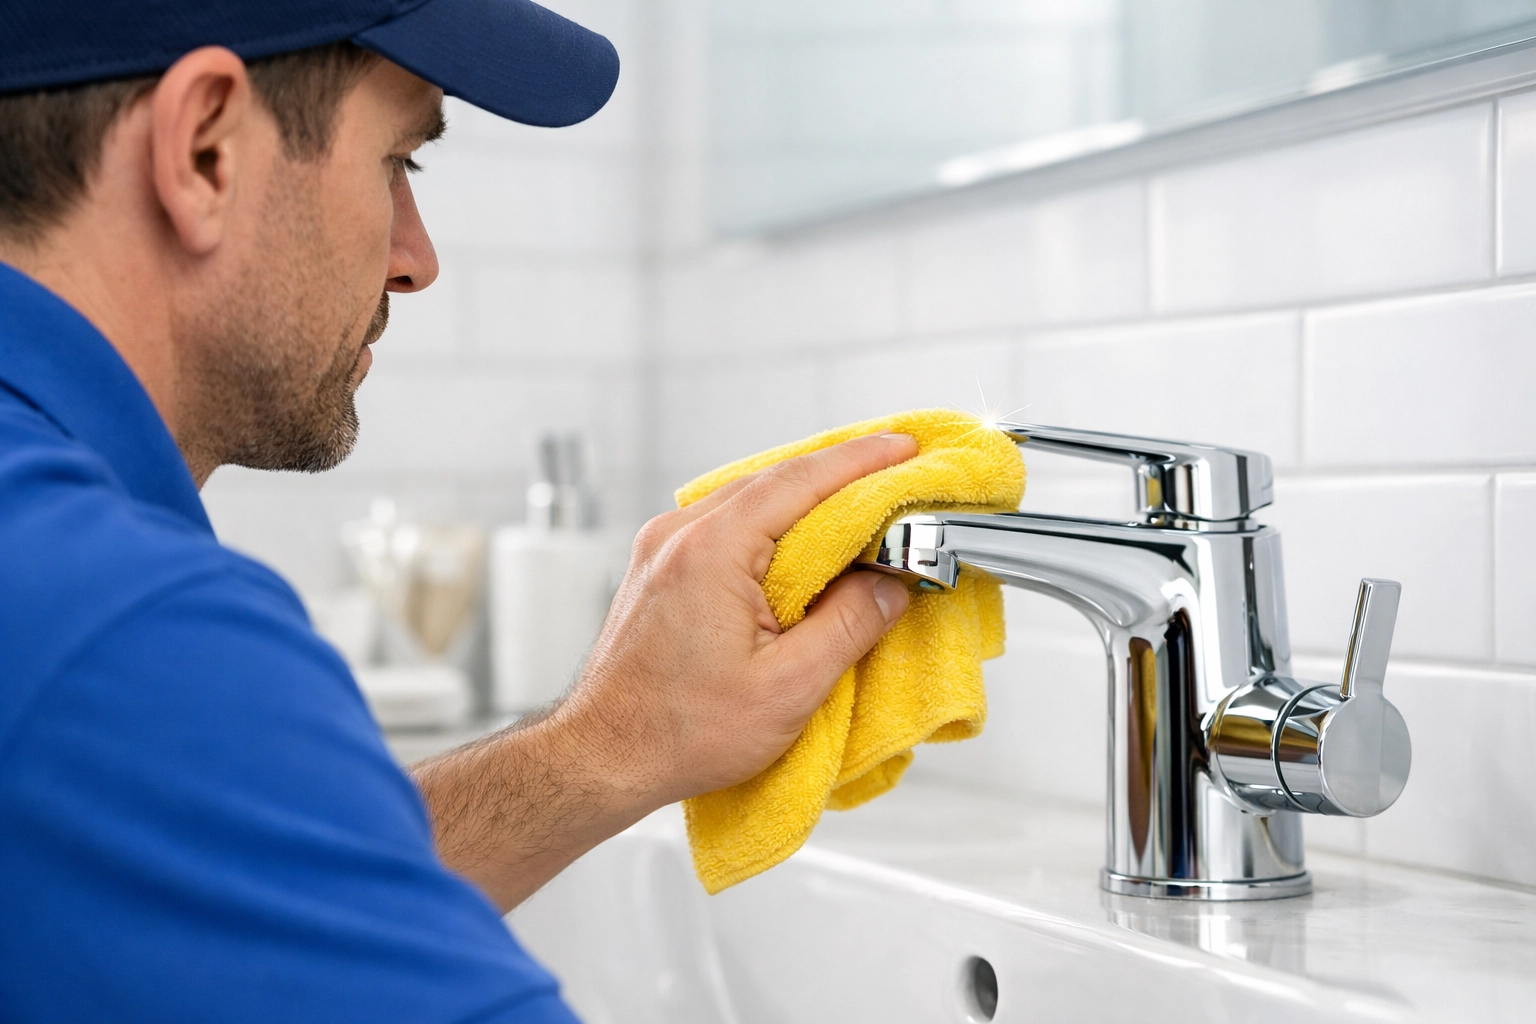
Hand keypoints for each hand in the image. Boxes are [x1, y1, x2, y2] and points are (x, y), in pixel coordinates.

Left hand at [412, 432, 915, 909]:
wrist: (604, 756)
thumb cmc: (679, 733)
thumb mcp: (787, 689)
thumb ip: (848, 627)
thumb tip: (891, 586)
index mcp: (709, 551)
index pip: (799, 481)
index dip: (861, 461)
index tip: (906, 447)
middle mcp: (679, 535)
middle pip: (775, 479)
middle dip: (841, 472)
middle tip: (898, 469)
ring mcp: (664, 547)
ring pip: (750, 497)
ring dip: (808, 496)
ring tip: (864, 501)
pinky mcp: (662, 566)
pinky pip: (728, 522)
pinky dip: (775, 521)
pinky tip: (805, 539)